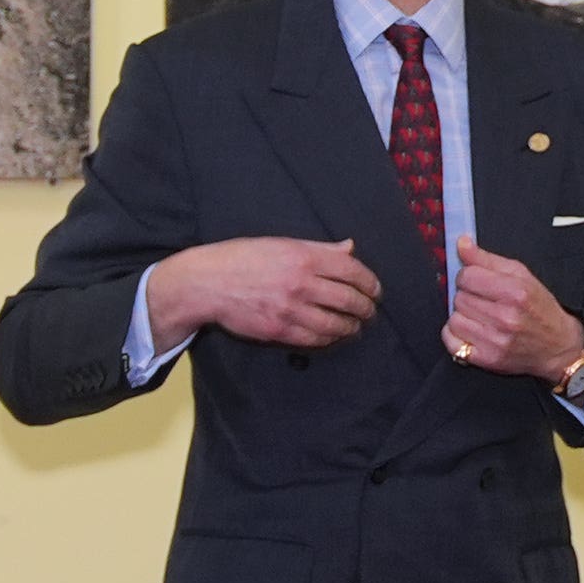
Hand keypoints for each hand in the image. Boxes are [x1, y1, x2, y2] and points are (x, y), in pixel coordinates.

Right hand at [149, 237, 380, 349]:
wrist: (208, 282)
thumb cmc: (244, 257)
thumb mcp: (283, 243)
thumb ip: (320, 248)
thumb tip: (350, 248)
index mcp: (304, 257)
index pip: (352, 271)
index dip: (371, 283)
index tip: (376, 291)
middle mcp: (300, 283)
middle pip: (349, 301)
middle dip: (367, 308)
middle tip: (371, 311)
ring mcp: (290, 310)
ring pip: (335, 324)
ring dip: (352, 327)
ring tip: (357, 326)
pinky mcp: (278, 331)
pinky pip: (314, 339)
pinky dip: (330, 338)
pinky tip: (334, 335)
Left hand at [446, 238, 583, 384]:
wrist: (558, 347)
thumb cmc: (541, 310)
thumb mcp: (522, 276)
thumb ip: (488, 259)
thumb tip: (462, 244)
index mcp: (515, 292)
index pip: (468, 275)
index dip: (469, 276)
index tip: (476, 280)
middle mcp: (505, 317)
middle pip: (459, 297)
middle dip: (467, 296)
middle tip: (483, 301)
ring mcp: (495, 340)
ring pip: (454, 319)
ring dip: (463, 316)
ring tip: (480, 317)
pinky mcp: (487, 359)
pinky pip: (451, 341)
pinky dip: (456, 335)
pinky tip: (472, 331)